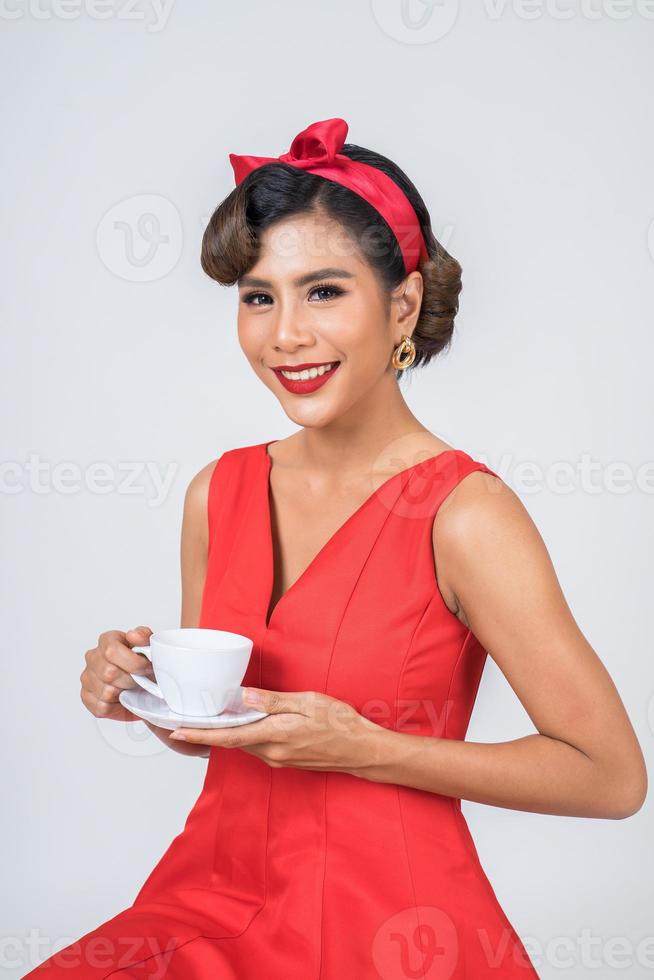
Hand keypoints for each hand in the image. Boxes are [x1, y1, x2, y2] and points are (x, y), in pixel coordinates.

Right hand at [80, 626, 156, 722]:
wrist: (144, 687)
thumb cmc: (144, 666)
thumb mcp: (150, 647)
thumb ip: (144, 636)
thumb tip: (133, 635)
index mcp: (107, 641)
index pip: (112, 650)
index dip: (133, 662)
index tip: (146, 668)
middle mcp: (93, 657)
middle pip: (109, 673)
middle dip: (131, 680)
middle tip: (140, 681)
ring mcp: (87, 677)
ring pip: (106, 691)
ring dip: (124, 694)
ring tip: (131, 689)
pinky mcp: (86, 697)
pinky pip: (102, 707)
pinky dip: (117, 707)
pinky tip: (122, 699)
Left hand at [168, 688, 386, 774]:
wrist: (363, 751)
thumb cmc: (341, 723)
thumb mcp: (309, 702)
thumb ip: (274, 701)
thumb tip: (245, 697)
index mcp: (276, 736)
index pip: (229, 735)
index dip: (201, 733)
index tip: (177, 730)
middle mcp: (273, 753)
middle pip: (232, 741)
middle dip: (207, 732)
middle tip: (184, 718)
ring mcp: (279, 760)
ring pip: (244, 744)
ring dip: (225, 733)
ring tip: (206, 719)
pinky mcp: (285, 761)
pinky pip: (256, 747)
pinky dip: (243, 736)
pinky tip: (241, 724)